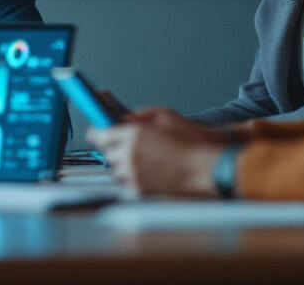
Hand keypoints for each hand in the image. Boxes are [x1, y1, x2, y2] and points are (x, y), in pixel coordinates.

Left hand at [87, 107, 227, 196]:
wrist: (206, 167)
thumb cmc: (190, 139)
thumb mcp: (164, 115)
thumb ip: (138, 115)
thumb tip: (121, 118)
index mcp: (133, 133)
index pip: (99, 133)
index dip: (97, 132)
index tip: (98, 130)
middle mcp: (129, 154)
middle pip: (105, 151)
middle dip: (112, 146)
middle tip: (125, 142)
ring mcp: (134, 173)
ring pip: (114, 167)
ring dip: (121, 161)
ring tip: (142, 156)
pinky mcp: (140, 188)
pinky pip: (126, 180)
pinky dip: (132, 174)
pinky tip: (148, 168)